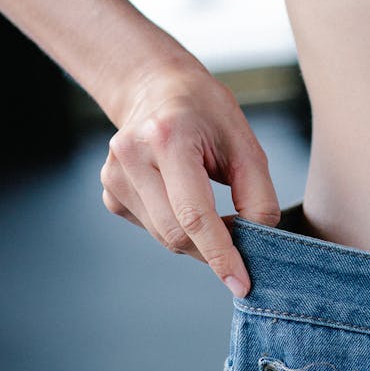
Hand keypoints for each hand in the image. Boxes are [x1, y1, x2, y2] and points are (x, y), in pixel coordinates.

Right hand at [99, 66, 280, 296]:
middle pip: (177, 234)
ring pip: (164, 237)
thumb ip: (258, 194)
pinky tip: (183, 198)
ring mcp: (114, 175)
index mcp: (168, 137)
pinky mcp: (110, 191)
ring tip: (213, 208)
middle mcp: (132, 155)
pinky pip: (152, 229)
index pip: (194, 214)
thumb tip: (258, 240)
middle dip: (213, 249)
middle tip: (241, 241)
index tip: (242, 283)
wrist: (156, 87)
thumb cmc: (205, 111)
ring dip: (197, 239)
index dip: (221, 254)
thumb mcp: (245, 142)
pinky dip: (178, 227)